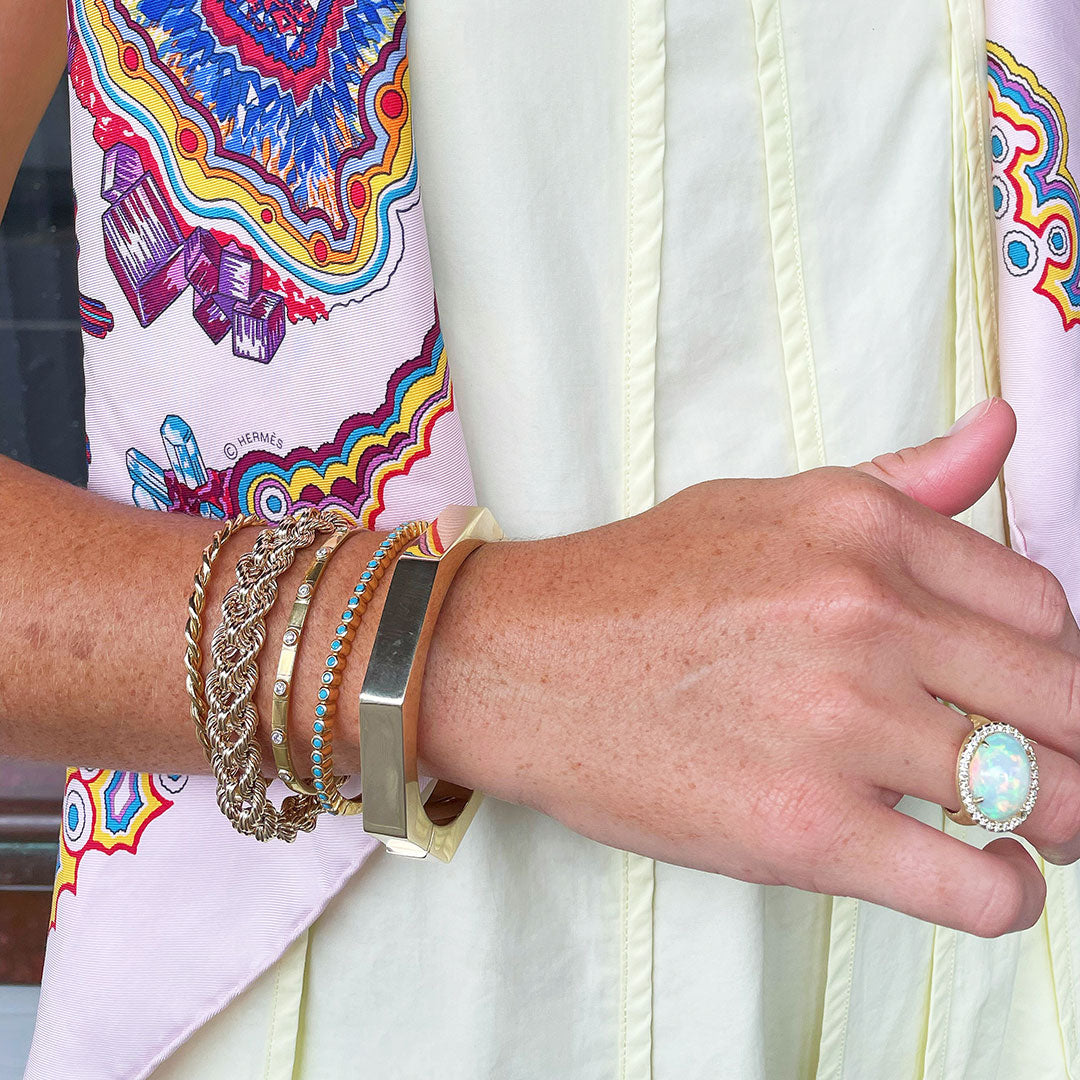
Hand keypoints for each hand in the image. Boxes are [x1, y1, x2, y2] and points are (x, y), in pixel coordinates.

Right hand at [423, 398, 1079, 936]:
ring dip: (1064, 823)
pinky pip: (975, 886)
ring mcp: (840, 725)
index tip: (1030, 693)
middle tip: (1058, 769)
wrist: (519, 661)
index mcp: (863, 530)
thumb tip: (1001, 433)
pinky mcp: (805, 828)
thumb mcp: (765, 503)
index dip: (1054, 660)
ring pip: (1048, 796)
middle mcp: (864, 617)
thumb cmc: (635, 584)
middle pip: (1067, 697)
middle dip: (1078, 743)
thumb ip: (900, 481)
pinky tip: (983, 877)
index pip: (1043, 605)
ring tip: (1031, 831)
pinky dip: (1005, 895)